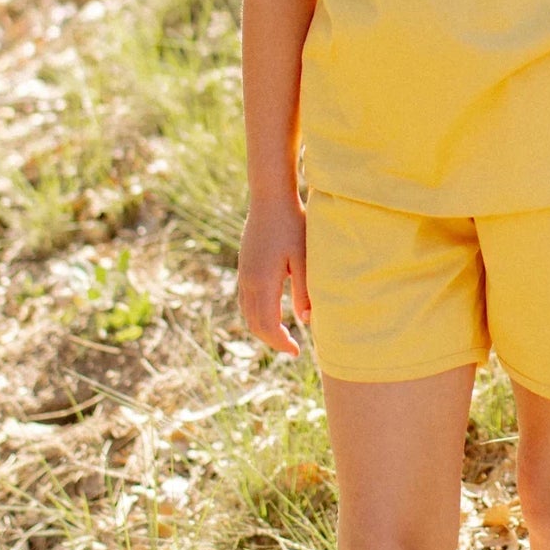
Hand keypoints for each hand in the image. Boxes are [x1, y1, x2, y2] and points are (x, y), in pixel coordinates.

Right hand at [236, 193, 311, 358]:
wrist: (270, 198)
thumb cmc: (292, 224)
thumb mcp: (303, 257)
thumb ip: (304, 289)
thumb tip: (306, 319)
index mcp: (263, 282)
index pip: (268, 326)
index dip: (281, 343)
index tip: (297, 351)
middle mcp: (248, 281)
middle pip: (255, 324)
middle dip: (272, 340)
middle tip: (292, 347)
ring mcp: (243, 273)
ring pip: (247, 313)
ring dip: (263, 328)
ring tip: (284, 334)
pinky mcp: (244, 266)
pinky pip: (246, 300)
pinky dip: (257, 313)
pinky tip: (273, 311)